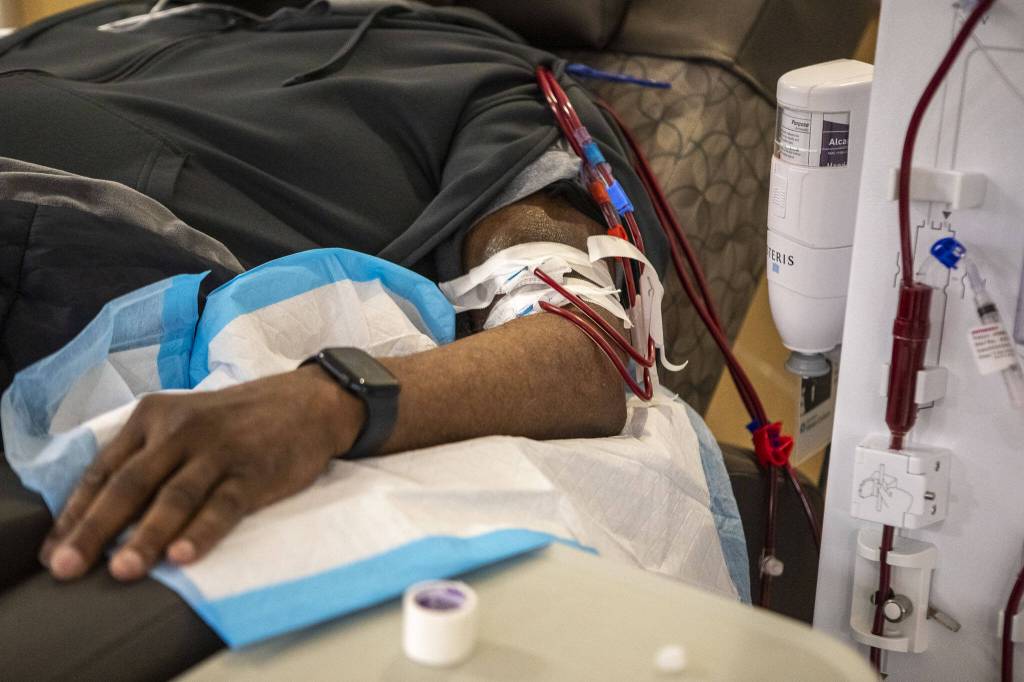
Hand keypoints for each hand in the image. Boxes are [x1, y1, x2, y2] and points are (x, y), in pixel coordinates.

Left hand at [39, 365, 361, 581]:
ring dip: (146, 536)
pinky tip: (182, 556)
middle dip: (95, 529)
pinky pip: (224, 505)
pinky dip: (202, 531)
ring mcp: (219, 450)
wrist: (308, 402)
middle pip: (130, 484)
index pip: (105, 470)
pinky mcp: (254, 471)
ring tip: (123, 570)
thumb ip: (148, 458)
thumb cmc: (238, 422)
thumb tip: (100, 516)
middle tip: (67, 568)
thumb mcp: (184, 423)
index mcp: (154, 417)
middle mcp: (181, 430)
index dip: (76, 513)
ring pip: (175, 496)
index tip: (54, 552)